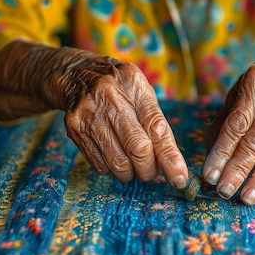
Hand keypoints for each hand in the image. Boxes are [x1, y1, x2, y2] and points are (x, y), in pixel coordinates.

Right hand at [0, 42, 187, 187]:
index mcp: (134, 86)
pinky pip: (100, 165)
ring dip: (131, 173)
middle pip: (138, 149)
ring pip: (118, 163)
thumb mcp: (142, 93)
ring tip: (133, 164)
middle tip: (151, 170)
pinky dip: (113, 169)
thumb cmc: (120, 88)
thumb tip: (172, 164)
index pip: (157, 128)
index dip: (170, 157)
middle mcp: (110, 98)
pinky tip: (115, 156)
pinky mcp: (75, 129)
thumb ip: (157, 124)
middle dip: (149, 169)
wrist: (76, 75)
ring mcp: (89, 114)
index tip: (179, 178)